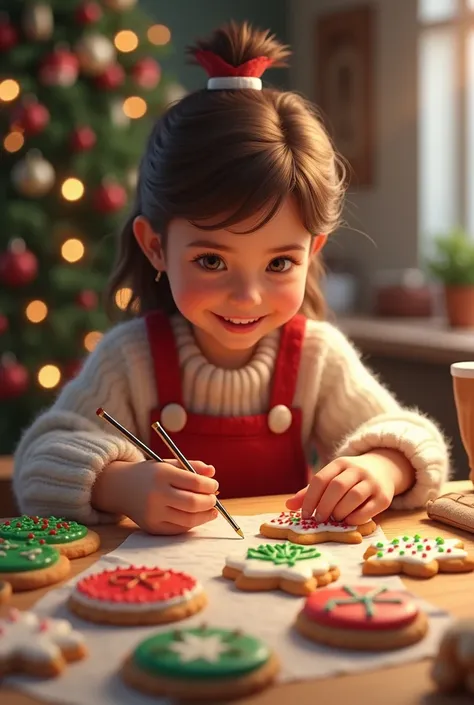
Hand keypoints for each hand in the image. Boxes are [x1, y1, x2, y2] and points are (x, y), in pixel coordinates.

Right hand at [93, 459, 218, 534]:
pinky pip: (178, 530)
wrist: (119, 487)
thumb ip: (192, 466)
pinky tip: (196, 516)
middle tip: (214, 499)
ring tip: (210, 510)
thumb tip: (213, 471)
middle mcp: (156, 494)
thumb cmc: (149, 474)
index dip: (210, 486)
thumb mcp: (168, 463)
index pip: (195, 483)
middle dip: (209, 502)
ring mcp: (153, 513)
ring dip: (204, 516)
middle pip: (193, 503)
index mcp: (162, 474)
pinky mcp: (152, 527)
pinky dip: (191, 524)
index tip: (214, 485)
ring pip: (188, 520)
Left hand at [285, 454, 395, 524]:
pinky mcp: (384, 497)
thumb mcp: (332, 477)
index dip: (310, 498)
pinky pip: (369, 509)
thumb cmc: (350, 478)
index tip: (304, 514)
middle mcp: (357, 470)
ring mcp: (372, 482)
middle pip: (337, 487)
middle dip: (324, 506)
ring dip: (340, 511)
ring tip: (334, 518)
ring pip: (354, 496)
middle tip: (319, 519)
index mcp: (340, 463)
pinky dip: (356, 518)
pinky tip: (348, 521)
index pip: (321, 479)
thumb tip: (288, 505)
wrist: (384, 468)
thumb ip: (311, 492)